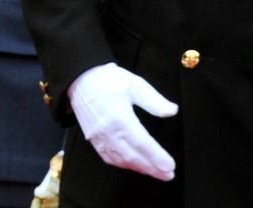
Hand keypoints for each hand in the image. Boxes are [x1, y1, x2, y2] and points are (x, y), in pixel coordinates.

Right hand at [68, 62, 177, 179]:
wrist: (80, 79)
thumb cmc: (107, 79)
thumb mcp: (134, 84)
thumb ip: (154, 100)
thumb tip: (172, 111)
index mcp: (120, 117)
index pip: (142, 143)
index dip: (157, 157)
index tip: (170, 166)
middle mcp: (108, 131)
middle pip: (133, 157)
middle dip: (152, 168)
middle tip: (169, 175)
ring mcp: (99, 137)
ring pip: (121, 160)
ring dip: (140, 168)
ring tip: (156, 172)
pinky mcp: (93, 139)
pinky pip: (109, 158)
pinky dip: (123, 164)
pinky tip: (134, 165)